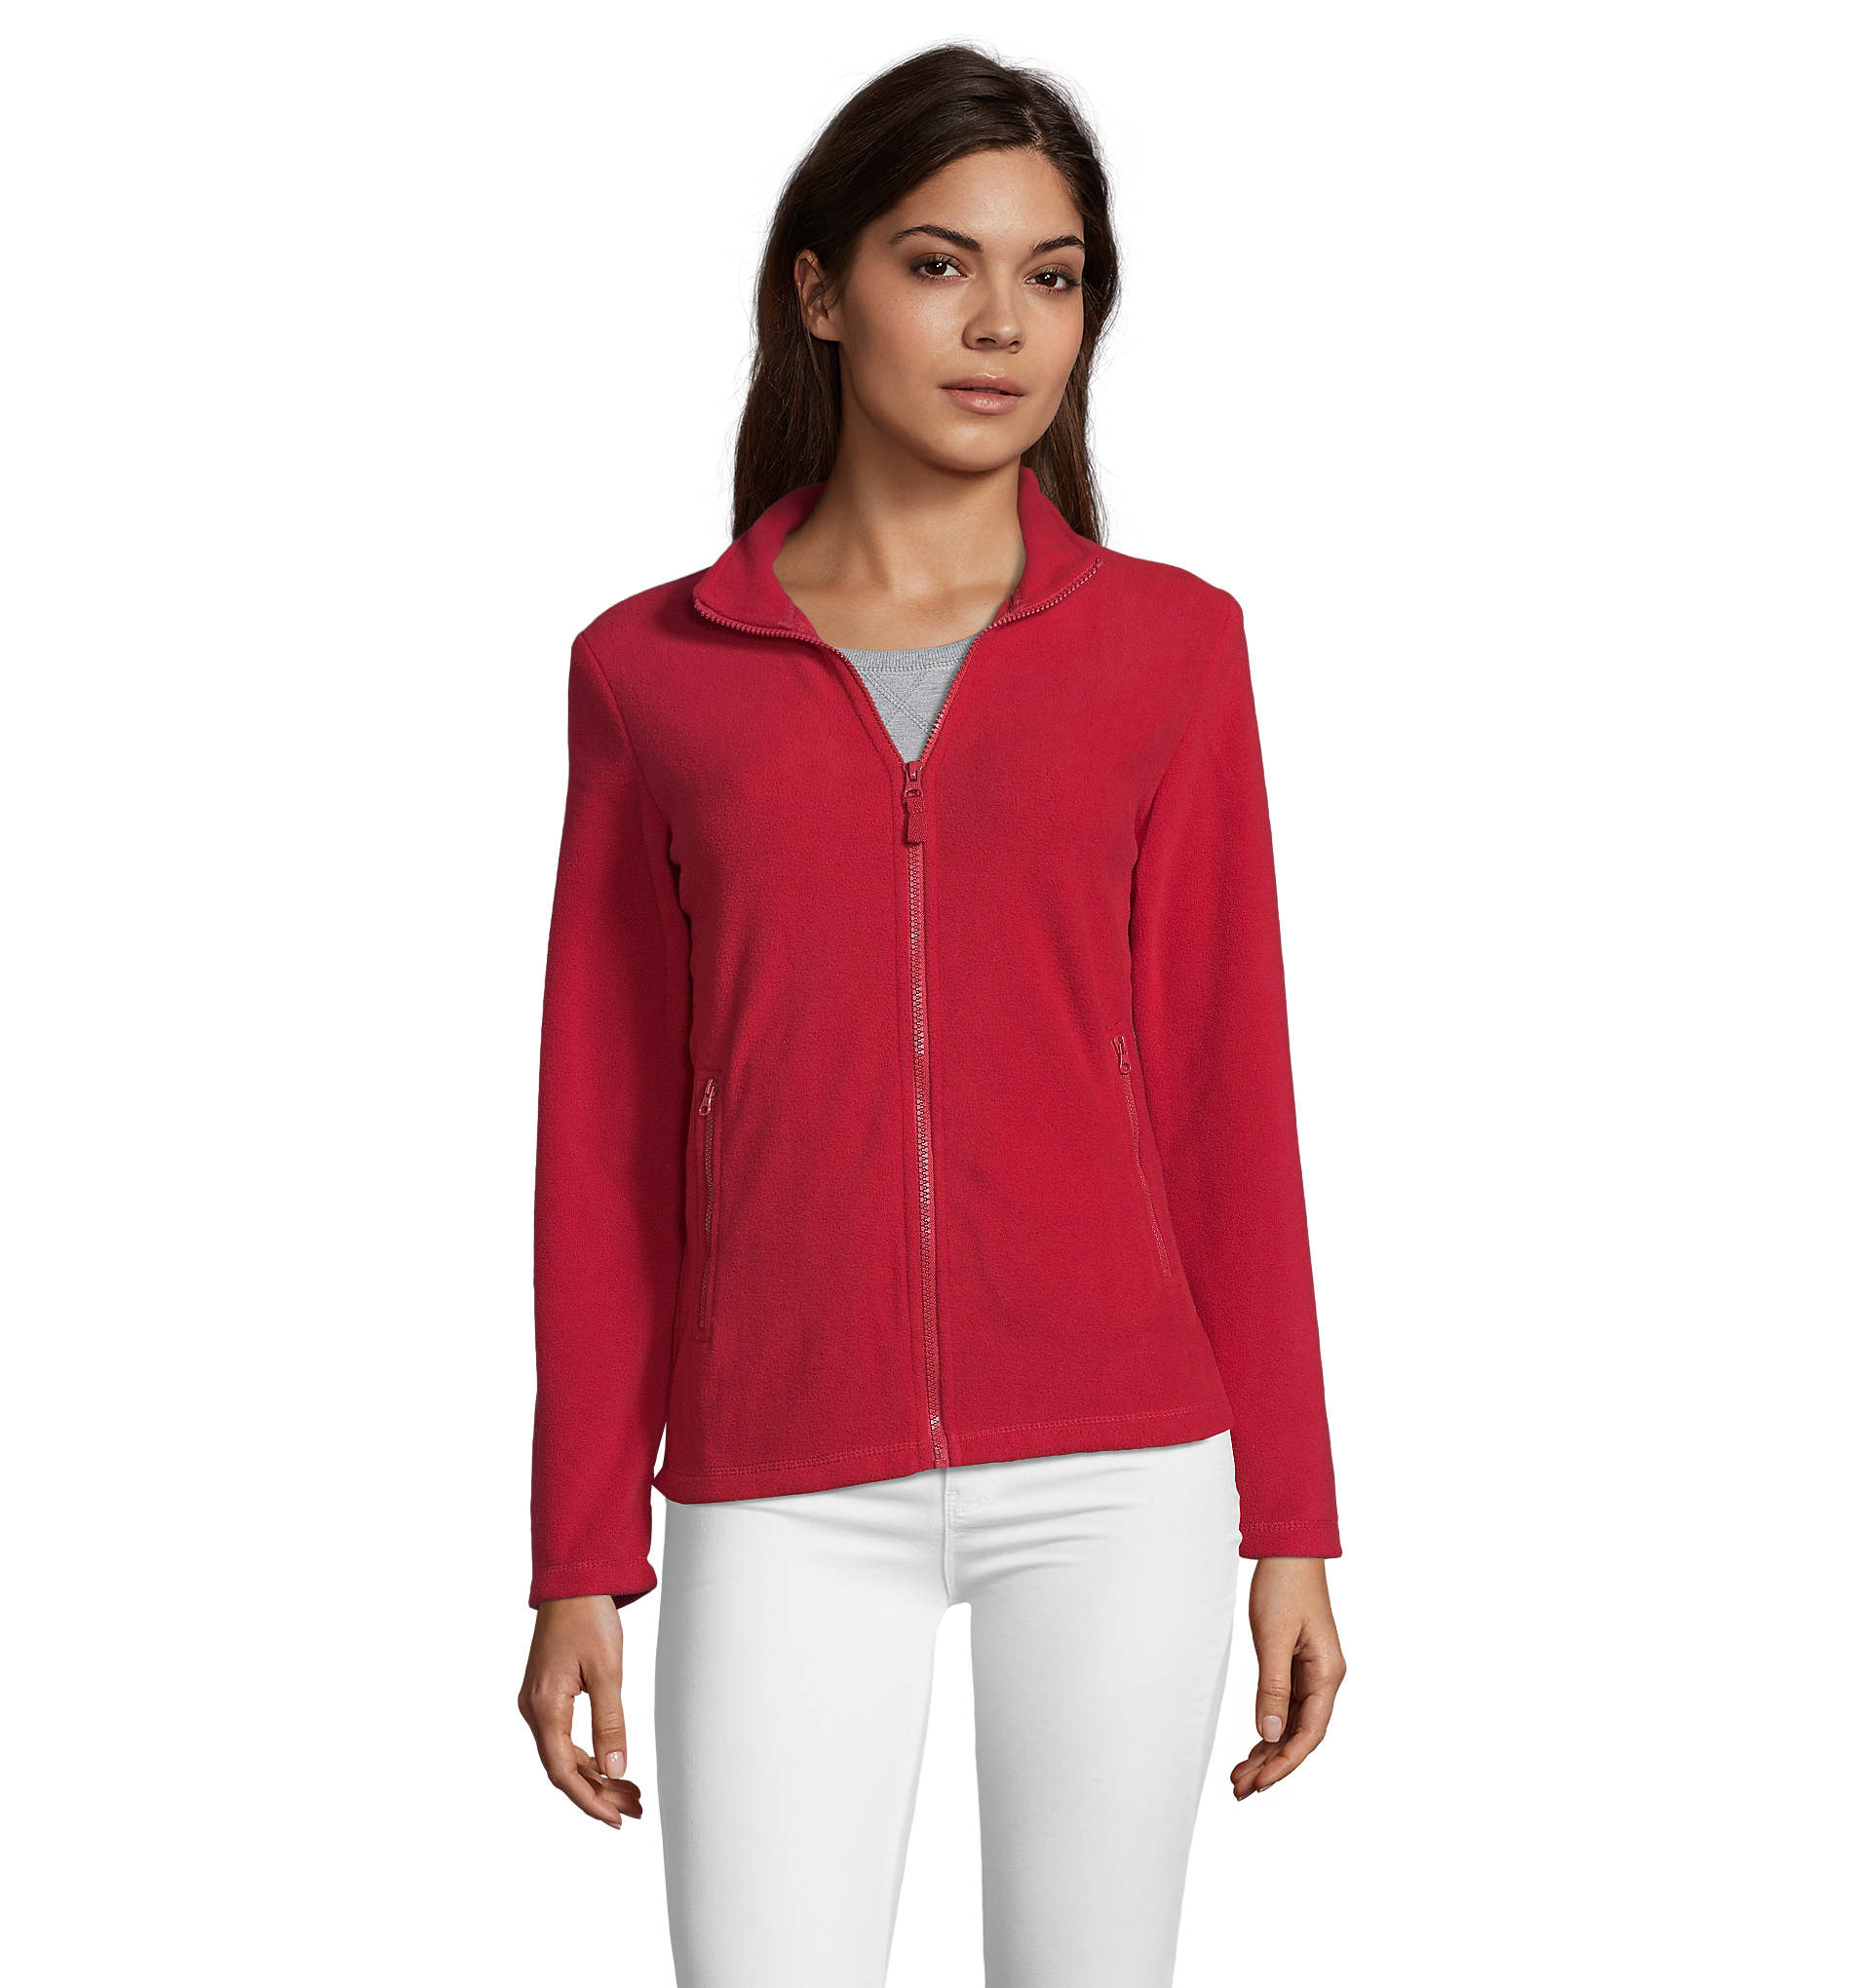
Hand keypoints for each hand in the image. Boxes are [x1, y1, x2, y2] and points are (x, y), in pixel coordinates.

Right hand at [518, 1595, 642, 1829]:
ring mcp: (537, 1703)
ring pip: (563, 1755)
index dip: (588, 1800)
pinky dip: (587, 1755)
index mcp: (545, 1707)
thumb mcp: (608, 1671)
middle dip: (599, 1792)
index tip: (615, 1820)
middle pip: (563, 1768)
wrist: (572, 1582)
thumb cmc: (588, 1618)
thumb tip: (616, 1770)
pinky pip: (563, 1737)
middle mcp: (534, 1709)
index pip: (562, 1771)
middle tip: (634, 1809)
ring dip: (595, 1776)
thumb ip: (610, 1723)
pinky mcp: (546, 1695)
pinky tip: (610, 1764)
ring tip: (630, 1793)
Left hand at [1231, 1556, 1343, 1800]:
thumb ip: (1272, 1687)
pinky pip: (1284, 1708)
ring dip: (1267, 1752)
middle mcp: (1324, 1678)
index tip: (1260, 1783)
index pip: (1310, 1733)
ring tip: (1240, 1778)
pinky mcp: (1296, 1666)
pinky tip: (1253, 1747)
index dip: (1285, 1762)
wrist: (1288, 1551)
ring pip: (1291, 1725)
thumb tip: (1270, 1733)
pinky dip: (1268, 1729)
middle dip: (1272, 1765)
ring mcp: (1311, 1673)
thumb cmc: (1284, 1586)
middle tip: (1240, 1790)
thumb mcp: (1273, 1637)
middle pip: (1300, 1735)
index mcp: (1327, 1673)